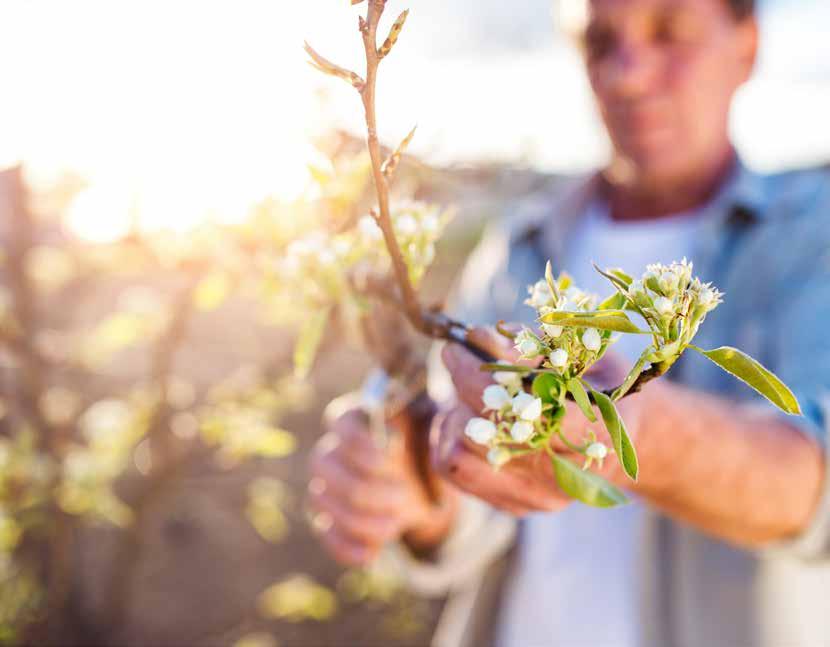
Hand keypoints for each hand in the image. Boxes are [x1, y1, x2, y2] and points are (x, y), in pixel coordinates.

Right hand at [307, 396, 458, 565]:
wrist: (426, 484)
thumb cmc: (424, 447)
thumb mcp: (429, 428)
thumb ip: (415, 425)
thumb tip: (392, 438)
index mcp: (353, 419)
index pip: (338, 420)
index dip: (360, 438)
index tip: (394, 449)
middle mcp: (330, 451)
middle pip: (323, 463)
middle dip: (366, 483)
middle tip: (404, 492)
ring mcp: (324, 487)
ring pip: (323, 501)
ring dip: (363, 516)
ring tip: (399, 519)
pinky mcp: (328, 520)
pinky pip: (325, 535)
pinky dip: (347, 548)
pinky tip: (371, 554)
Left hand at [434, 326, 640, 514]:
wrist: (623, 438)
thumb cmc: (601, 385)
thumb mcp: (583, 355)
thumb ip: (535, 348)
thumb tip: (480, 338)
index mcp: (597, 433)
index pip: (531, 412)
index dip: (490, 375)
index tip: (466, 342)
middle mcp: (568, 475)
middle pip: (492, 432)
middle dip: (464, 383)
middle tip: (455, 354)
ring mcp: (540, 496)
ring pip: (464, 454)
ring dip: (455, 413)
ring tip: (464, 391)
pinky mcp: (514, 504)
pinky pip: (455, 470)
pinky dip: (448, 437)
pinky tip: (463, 416)